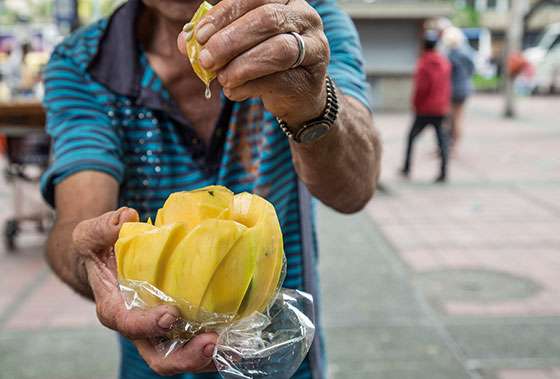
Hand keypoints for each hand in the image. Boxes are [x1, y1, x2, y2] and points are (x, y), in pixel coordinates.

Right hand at [72, 207, 216, 374]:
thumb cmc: (101, 248)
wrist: (110, 261)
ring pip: (181, 357)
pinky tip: (237, 339)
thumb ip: (103, 228)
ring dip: (206, 358)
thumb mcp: (92, 235)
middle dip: (185, 357)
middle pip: (159, 357)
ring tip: (231, 348)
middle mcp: (138, 328)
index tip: (171, 314)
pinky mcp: (177, 326)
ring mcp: (160, 331)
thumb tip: (126, 218)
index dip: (148, 324)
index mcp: (114, 308)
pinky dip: (215, 347)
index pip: (128, 324)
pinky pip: (194, 343)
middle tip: (210, 342)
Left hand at [178, 0, 329, 125]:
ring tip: (221, 79)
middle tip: (206, 59)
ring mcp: (314, 48)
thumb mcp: (240, 45)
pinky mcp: (310, 78)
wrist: (297, 94)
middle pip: (267, 19)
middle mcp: (305, 17)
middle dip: (230, 40)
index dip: (224, 14)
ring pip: (278, 50)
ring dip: (242, 65)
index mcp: (285, 0)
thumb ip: (215, 38)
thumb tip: (186, 41)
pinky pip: (278, 80)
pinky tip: (234, 92)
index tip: (199, 35)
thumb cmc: (265, 61)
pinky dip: (249, 87)